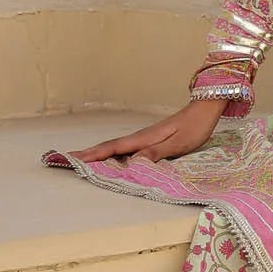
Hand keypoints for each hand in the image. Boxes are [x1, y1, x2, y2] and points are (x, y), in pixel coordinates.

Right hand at [71, 98, 228, 164]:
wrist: (206, 108)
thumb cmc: (195, 127)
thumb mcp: (178, 143)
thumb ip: (156, 153)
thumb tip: (133, 163)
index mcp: (144, 138)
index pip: (113, 148)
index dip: (93, 155)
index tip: (73, 159)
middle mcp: (141, 136)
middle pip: (109, 146)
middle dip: (88, 153)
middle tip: (66, 159)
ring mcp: (145, 136)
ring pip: (116, 146)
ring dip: (98, 152)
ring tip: (82, 159)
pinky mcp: (151, 138)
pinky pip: (126, 147)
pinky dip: (113, 151)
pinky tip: (111, 157)